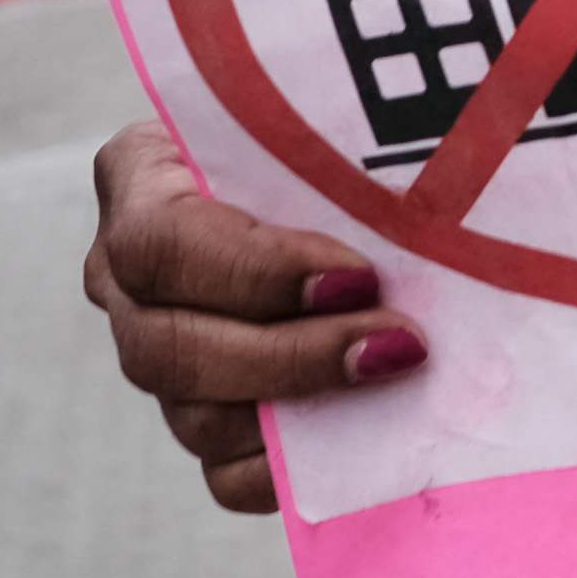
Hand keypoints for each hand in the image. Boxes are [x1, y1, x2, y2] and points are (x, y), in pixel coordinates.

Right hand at [80, 119, 426, 515]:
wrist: (360, 164)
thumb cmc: (352, 114)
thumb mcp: (335, 103)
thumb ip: (352, 129)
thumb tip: (446, 148)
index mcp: (143, 179)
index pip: (162, 243)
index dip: (255, 272)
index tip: (358, 274)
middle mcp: (130, 274)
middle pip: (168, 346)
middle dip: (291, 356)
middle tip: (398, 343)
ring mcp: (159, 351)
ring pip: (195, 416)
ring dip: (304, 405)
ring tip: (398, 376)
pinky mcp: (204, 418)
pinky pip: (227, 474)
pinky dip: (297, 467)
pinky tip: (368, 434)